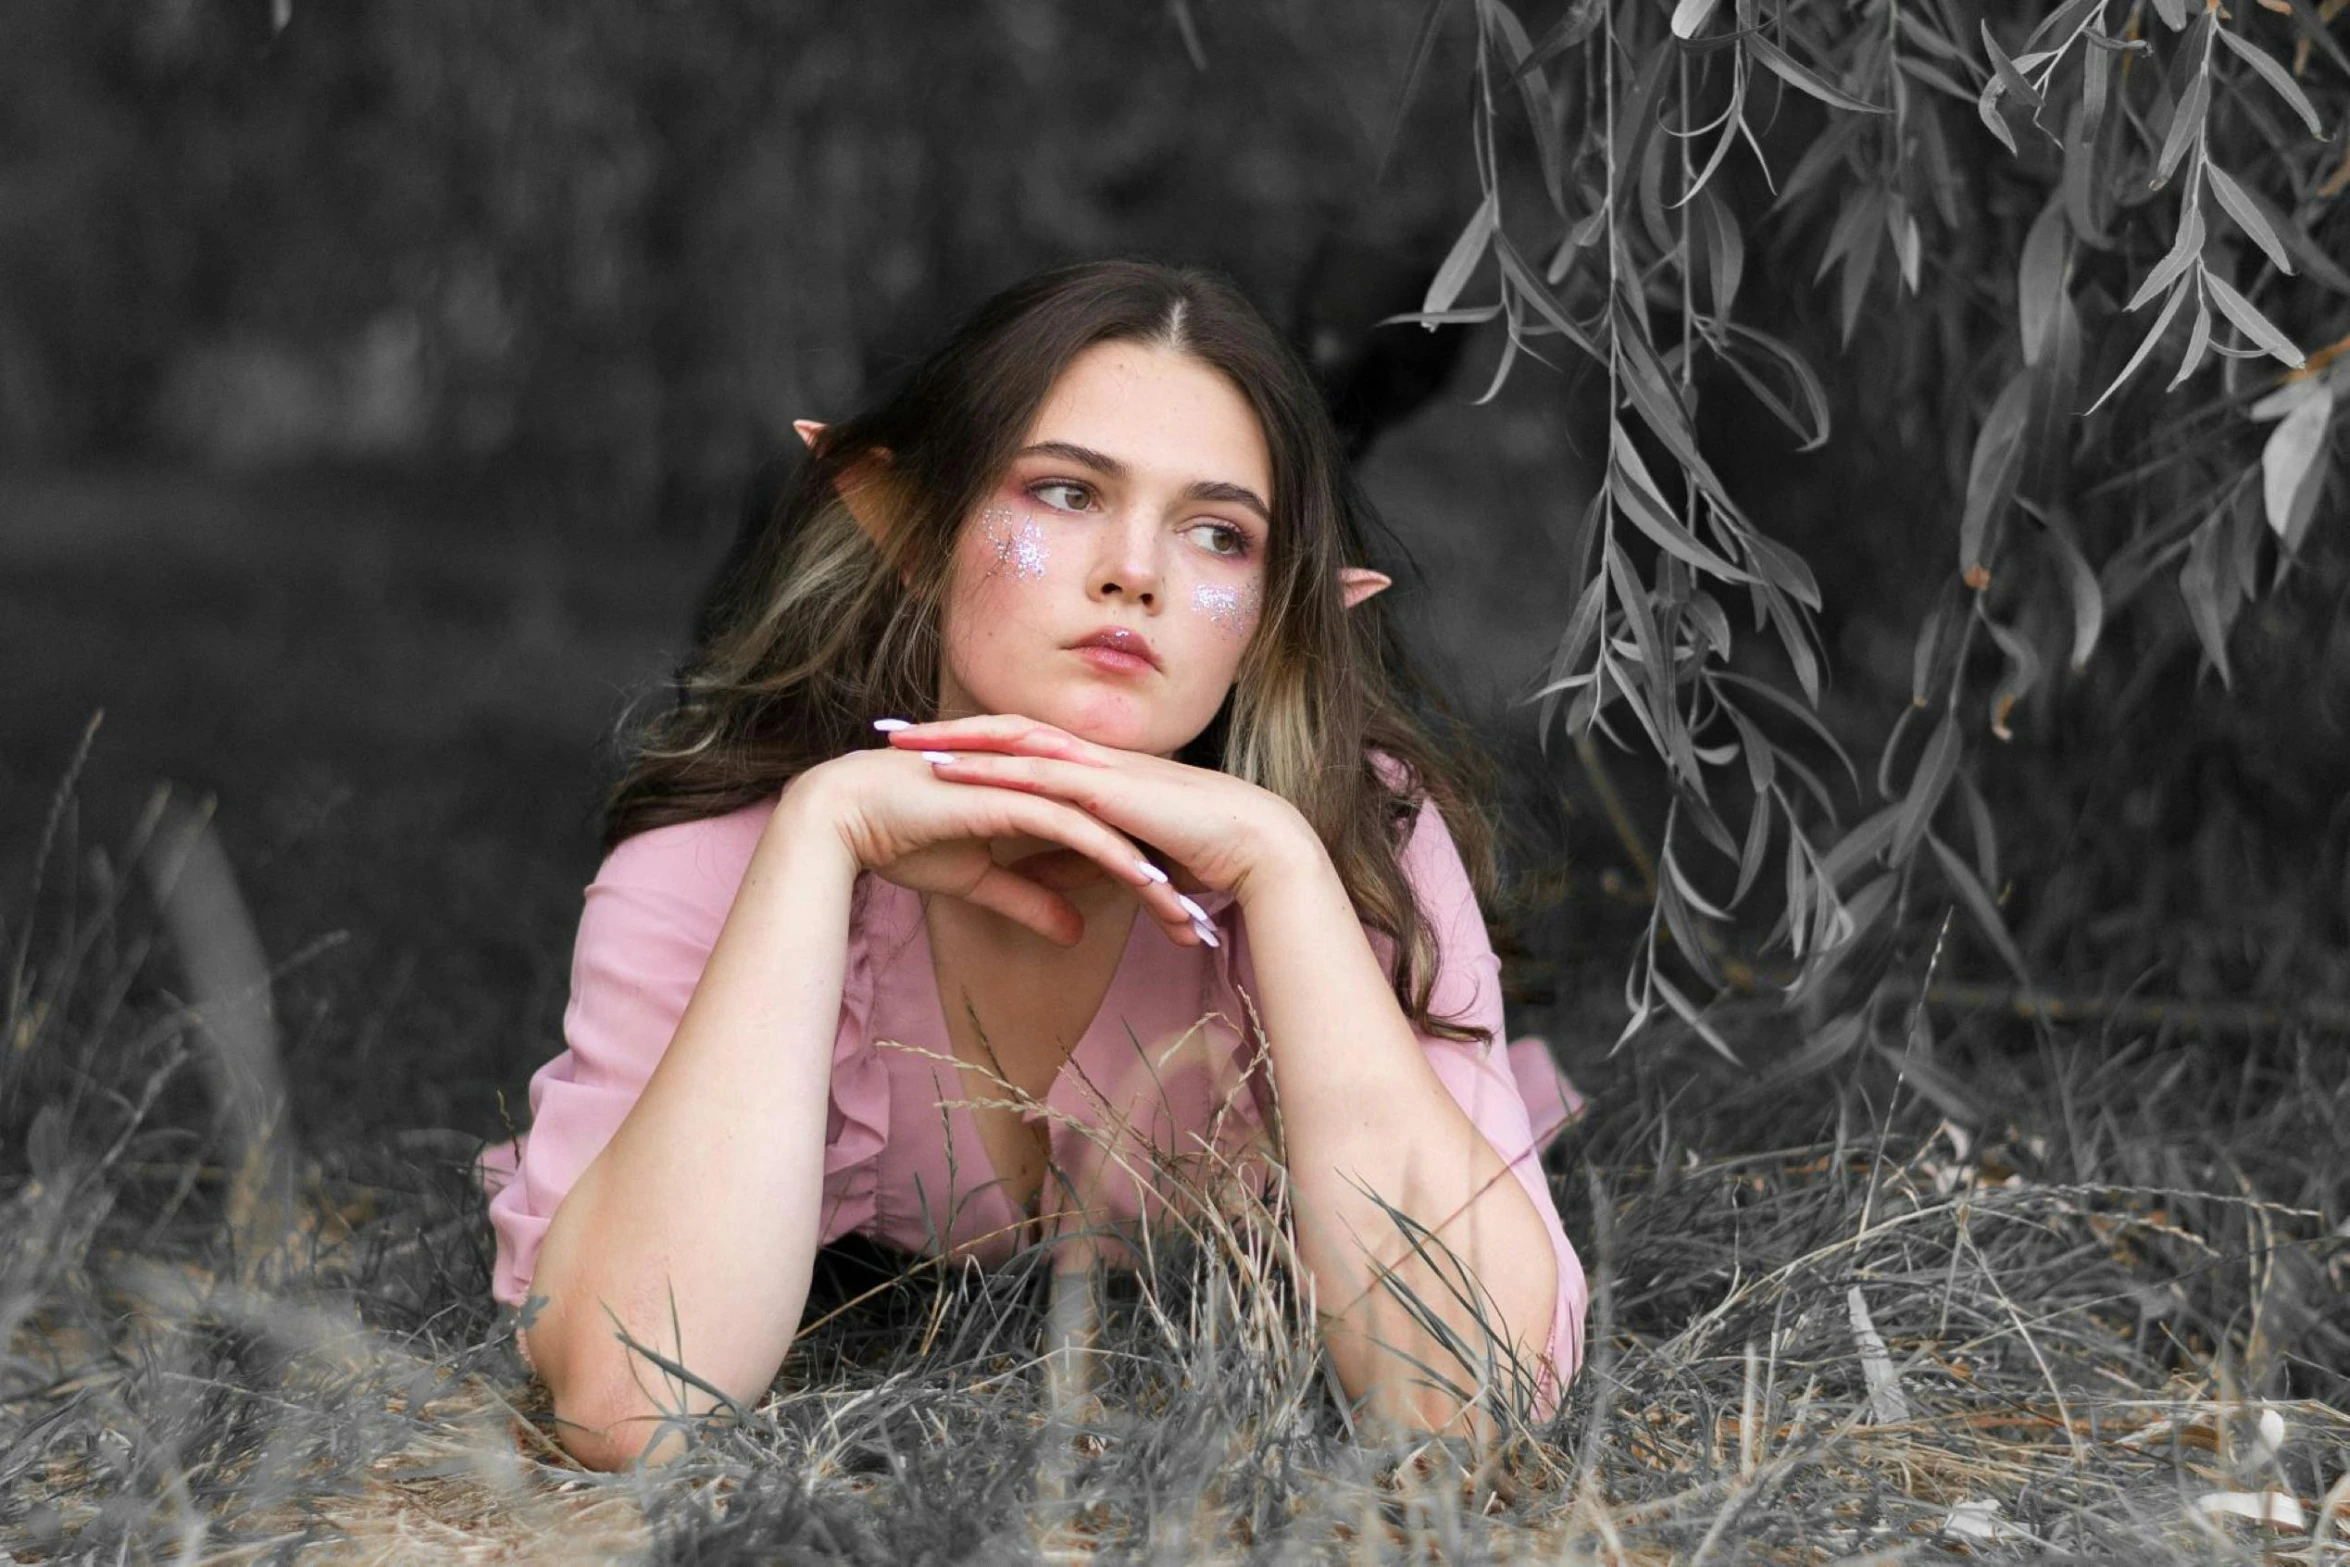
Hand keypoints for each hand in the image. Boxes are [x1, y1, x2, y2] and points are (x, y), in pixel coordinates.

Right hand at [795, 744, 1208, 949]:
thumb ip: (1031, 901)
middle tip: (1198, 928)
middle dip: (1164, 883)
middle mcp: (1042, 788)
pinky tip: (1143, 886)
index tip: (1175, 923)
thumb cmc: (904, 840)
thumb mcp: (982, 884)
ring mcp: (1030, 786)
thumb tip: (1075, 933)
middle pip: (1121, 835)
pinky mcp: (1013, 795)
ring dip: (1150, 877)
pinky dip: (1111, 856)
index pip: (1108, 841)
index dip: (1145, 882)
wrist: (847, 817)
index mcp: (1039, 801)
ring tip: (1184, 918)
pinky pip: (1076, 827)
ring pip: (1109, 832)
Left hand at [880, 714, 1317, 904]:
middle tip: (890, 731)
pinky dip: (988, 770)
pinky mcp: (1106, 788)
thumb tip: (1031, 874)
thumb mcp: (1118, 856)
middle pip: (1004, 731)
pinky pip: (1036, 773)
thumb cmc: (1199, 850)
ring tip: (902, 743)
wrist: (1255, 843)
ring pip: (1012, 742)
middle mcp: (1091, 756)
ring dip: (953, 741)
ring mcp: (1098, 766)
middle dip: (945, 729)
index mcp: (1095, 769)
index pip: (1020, 745)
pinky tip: (950, 772)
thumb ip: (1074, 860)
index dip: (971, 742)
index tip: (921, 748)